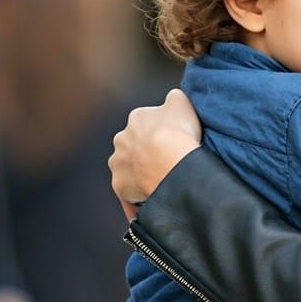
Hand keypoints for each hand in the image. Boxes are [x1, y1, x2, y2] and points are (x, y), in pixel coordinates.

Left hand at [110, 88, 201, 218]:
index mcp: (136, 118)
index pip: (148, 125)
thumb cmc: (179, 132)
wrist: (171, 161)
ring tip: (162, 183)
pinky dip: (138, 199)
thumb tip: (172, 99)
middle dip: (147, 154)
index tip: (175, 143)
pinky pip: (130, 195)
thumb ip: (174, 98)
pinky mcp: (120, 186)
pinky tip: (151, 203)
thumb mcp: (182, 102)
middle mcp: (121, 140)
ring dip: (141, 175)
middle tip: (168, 163)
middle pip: (135, 147)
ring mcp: (118, 164)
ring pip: (130, 170)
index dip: (162, 134)